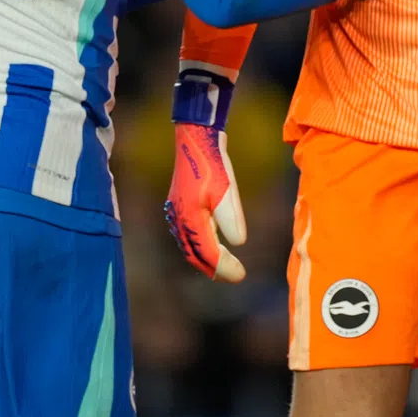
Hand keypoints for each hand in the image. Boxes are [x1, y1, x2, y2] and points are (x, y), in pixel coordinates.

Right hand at [164, 123, 246, 281]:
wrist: (196, 140)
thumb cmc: (212, 164)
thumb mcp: (226, 190)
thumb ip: (231, 219)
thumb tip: (238, 244)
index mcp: (190, 219)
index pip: (207, 253)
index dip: (224, 267)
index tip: (241, 276)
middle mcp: (179, 220)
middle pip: (194, 254)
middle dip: (213, 268)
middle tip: (234, 276)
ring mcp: (176, 213)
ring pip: (189, 246)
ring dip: (206, 259)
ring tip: (224, 266)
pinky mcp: (178, 206)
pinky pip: (187, 235)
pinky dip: (200, 246)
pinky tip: (212, 244)